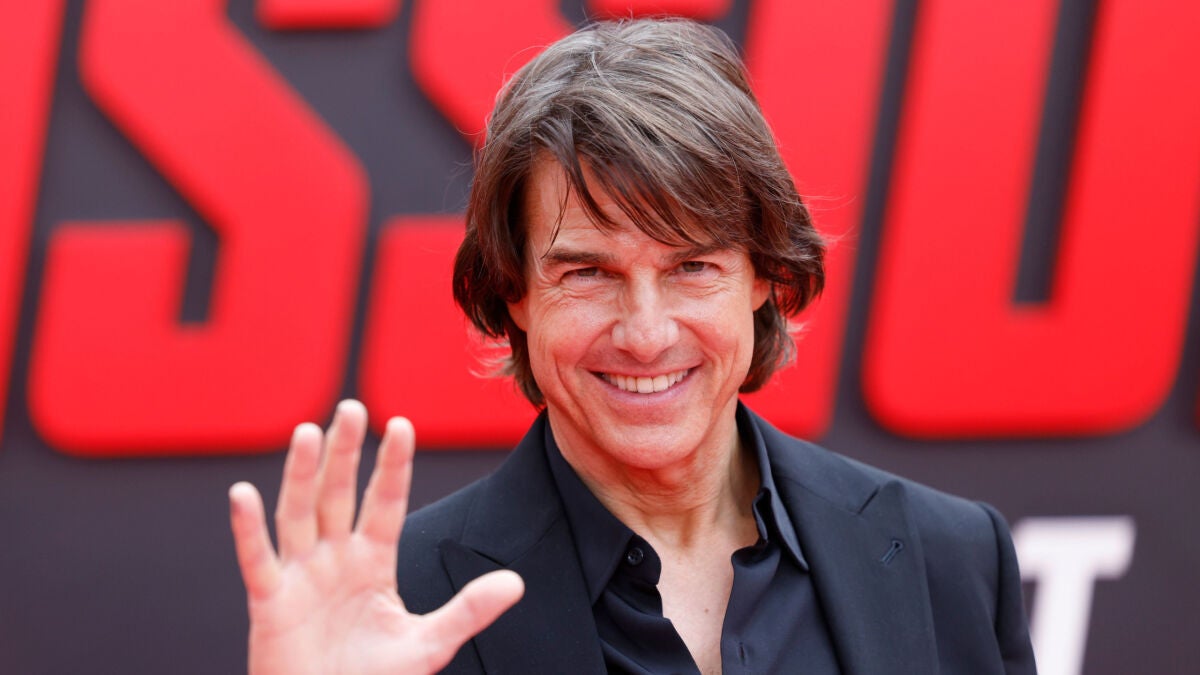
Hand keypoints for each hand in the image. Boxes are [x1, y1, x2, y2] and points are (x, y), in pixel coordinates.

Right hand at [228, 400, 523, 673]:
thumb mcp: (428, 644)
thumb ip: (468, 610)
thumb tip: (516, 582)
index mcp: (372, 562)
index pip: (385, 503)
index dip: (392, 466)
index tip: (401, 424)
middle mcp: (334, 559)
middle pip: (339, 495)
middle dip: (346, 453)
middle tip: (353, 406)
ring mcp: (300, 578)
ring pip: (299, 515)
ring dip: (302, 475)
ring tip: (309, 432)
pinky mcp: (270, 604)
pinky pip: (256, 560)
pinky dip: (248, 529)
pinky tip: (241, 494)